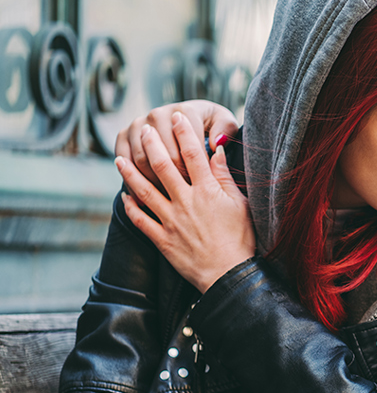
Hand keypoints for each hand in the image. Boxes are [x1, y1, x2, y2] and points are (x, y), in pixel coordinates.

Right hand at [115, 100, 239, 192]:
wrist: (180, 123)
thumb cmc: (207, 127)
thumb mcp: (223, 123)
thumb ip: (225, 129)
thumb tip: (216, 142)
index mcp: (184, 111)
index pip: (188, 147)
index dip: (195, 171)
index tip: (201, 185)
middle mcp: (158, 114)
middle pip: (164, 156)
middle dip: (176, 180)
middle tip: (185, 197)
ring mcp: (138, 124)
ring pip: (143, 161)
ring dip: (155, 183)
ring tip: (168, 199)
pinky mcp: (123, 136)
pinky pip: (124, 161)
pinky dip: (132, 181)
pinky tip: (143, 199)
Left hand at [116, 112, 254, 291]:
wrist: (230, 276)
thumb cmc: (241, 241)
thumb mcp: (241, 205)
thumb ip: (225, 177)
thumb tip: (216, 152)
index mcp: (208, 191)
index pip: (193, 153)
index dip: (184, 132)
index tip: (176, 116)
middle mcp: (186, 201)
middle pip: (163, 164)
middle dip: (151, 143)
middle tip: (142, 128)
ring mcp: (171, 220)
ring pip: (144, 189)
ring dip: (130, 172)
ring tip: (119, 158)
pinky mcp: (163, 240)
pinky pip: (140, 219)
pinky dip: (130, 207)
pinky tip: (124, 195)